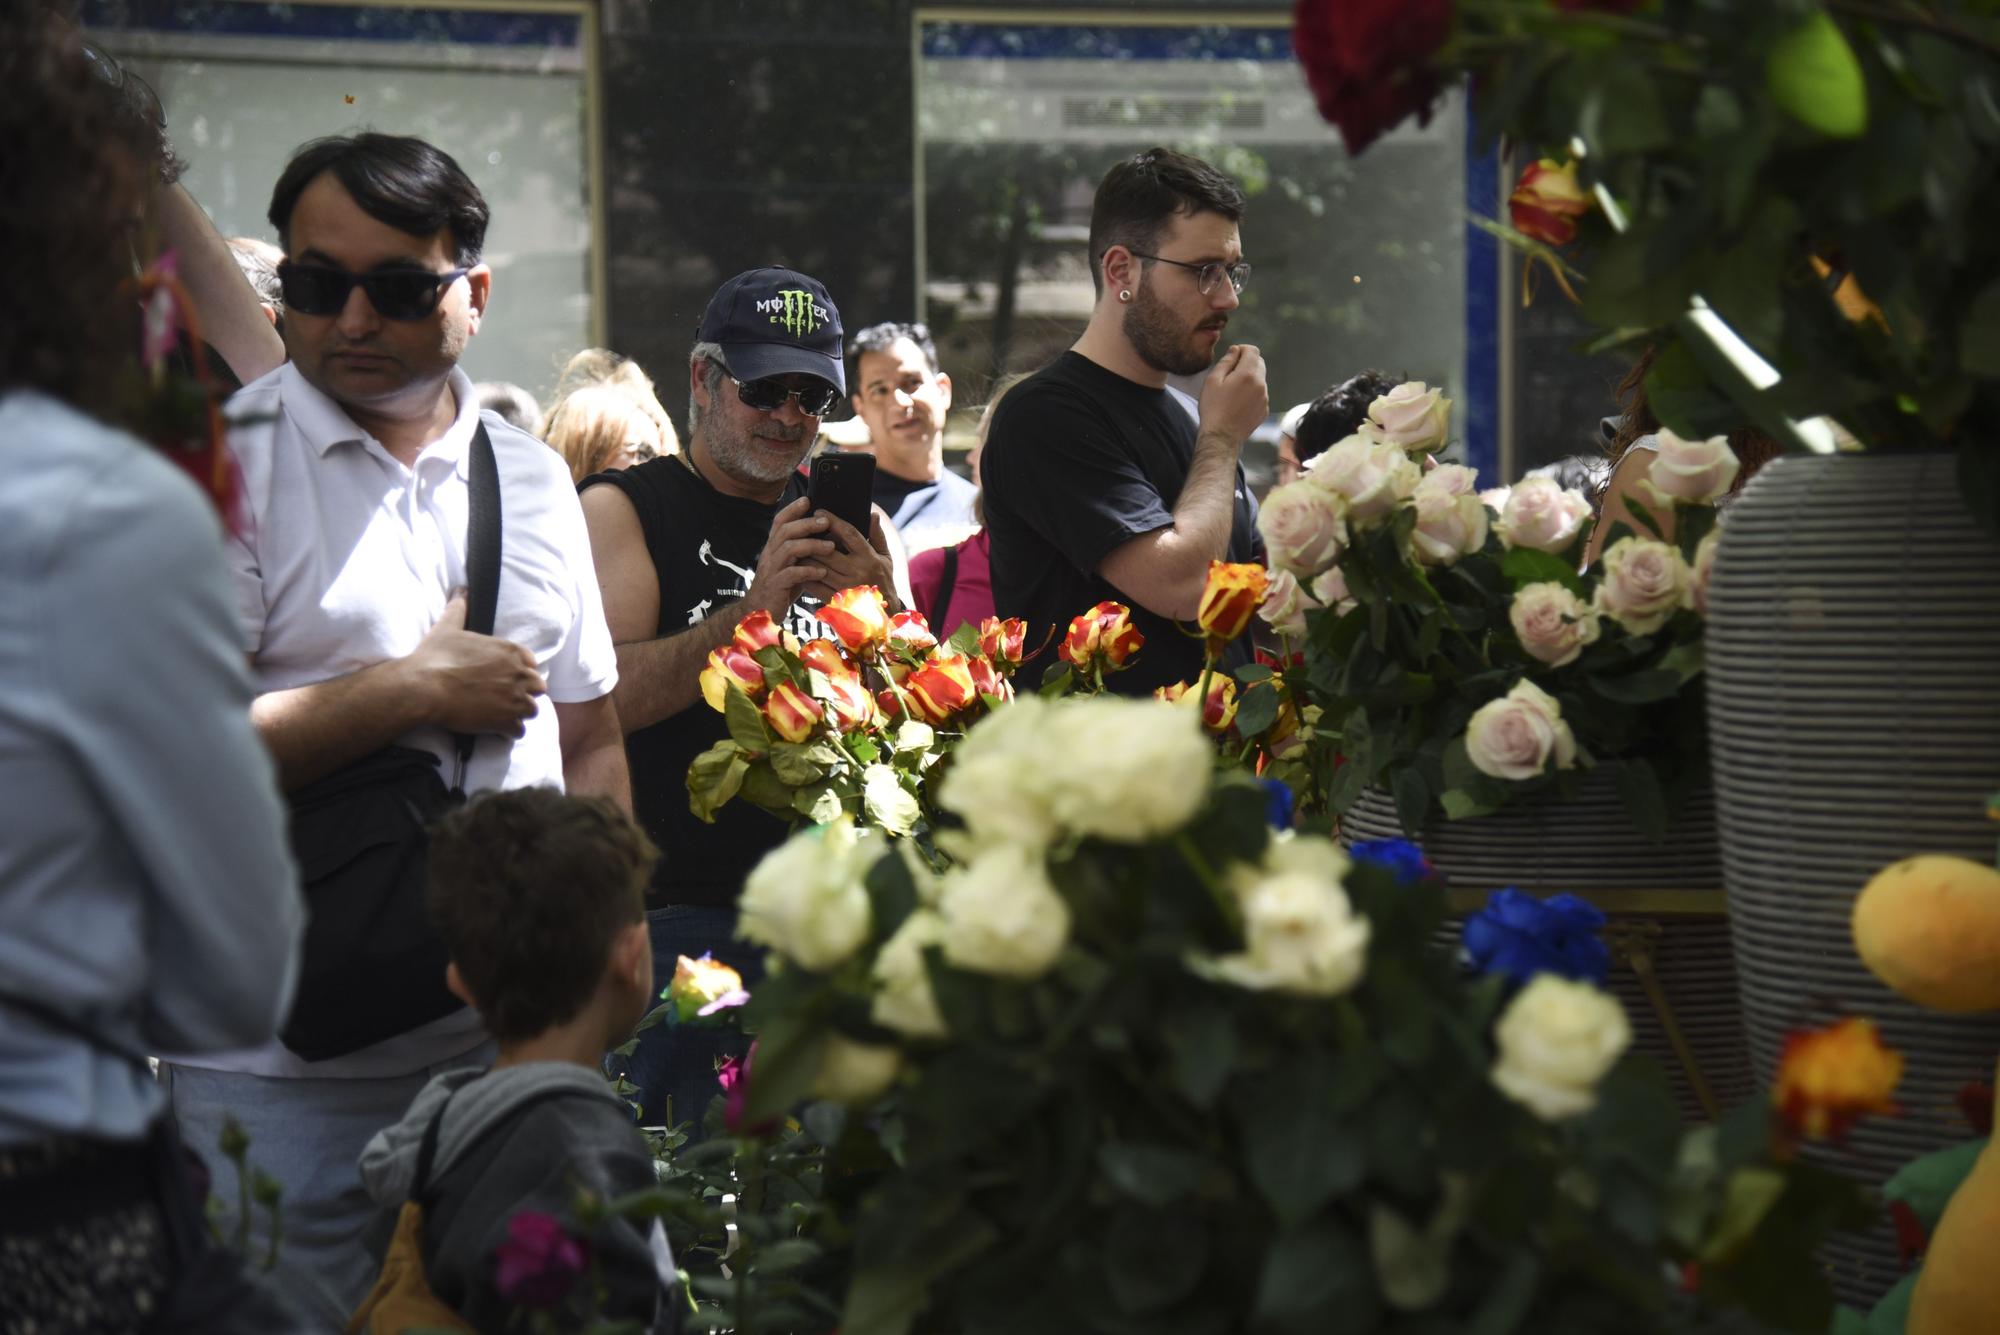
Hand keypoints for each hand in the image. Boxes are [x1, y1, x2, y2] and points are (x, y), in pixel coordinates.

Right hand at [405, 594, 546, 736]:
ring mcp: (515, 699)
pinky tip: (497, 730)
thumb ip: (459, 608)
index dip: (520, 672)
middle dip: (525, 693)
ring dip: (520, 713)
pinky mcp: (506, 721)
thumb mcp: (448, 626)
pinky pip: (519, 730)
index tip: (507, 678)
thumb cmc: (435, 656)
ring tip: (502, 715)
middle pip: (537, 687)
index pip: (531, 663)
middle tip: (506, 698)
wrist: (424, 687)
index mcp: (511, 651)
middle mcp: (519, 674)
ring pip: (532, 710)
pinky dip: (509, 732)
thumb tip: (461, 591)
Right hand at [744, 497, 834, 617]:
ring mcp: (771, 570)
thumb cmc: (781, 587)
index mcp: (773, 547)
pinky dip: (808, 571)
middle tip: (826, 522)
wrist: (760, 612)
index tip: (808, 499)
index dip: (792, 509)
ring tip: (831, 547)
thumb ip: (803, 552)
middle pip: (785, 531)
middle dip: (807, 524)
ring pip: (788, 549)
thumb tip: (828, 537)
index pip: (780, 521)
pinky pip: (791, 574)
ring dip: (811, 546)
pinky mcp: (775, 586)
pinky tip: (822, 572)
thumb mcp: (791, 565)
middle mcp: (769, 554)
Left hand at [804, 510, 898, 607]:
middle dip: (812, 538)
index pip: (849, 534)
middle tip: (800, 528)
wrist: (885, 614)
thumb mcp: (886, 557)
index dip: (833, 521)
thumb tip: (872, 514)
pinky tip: (797, 567)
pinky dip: (804, 575)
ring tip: (794, 545)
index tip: (818, 511)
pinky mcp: (836, 601)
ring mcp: (845, 588)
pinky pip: (815, 586)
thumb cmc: (883, 580)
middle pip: (828, 551)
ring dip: (804, 556)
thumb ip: (878, 536)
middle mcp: (857, 572)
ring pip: (818, 568)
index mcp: (869, 558)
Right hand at [1198, 344, 1268, 448]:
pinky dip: (1251, 393)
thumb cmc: (1213, 408)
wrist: (1221, 437)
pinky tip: (1237, 403)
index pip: (1253, 351)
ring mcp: (1264, 398)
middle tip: (1230, 374)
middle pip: (1259, 363)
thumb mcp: (1212, 380)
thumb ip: (1226, 361)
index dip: (1242, 350)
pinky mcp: (1264, 410)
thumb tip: (1235, 350)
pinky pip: (1260, 394)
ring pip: (1260, 379)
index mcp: (1248, 374)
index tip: (1232, 357)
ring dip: (1249, 379)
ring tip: (1232, 392)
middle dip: (1246, 363)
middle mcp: (1261, 385)